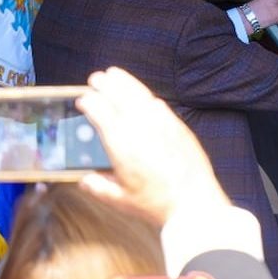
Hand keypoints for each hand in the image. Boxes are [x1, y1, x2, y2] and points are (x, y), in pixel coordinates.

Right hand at [77, 67, 228, 224]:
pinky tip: (143, 95)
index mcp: (123, 146)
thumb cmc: (155, 204)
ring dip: (127, 83)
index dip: (91, 103)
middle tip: (96, 78)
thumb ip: (98, 187)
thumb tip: (85, 179)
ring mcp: (163, 126)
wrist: (193, 202)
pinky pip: (160, 105)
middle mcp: (142, 130)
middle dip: (107, 85)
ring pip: (142, 96)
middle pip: (121, 98)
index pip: (102, 115)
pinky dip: (147, 96)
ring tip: (115, 74)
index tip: (83, 99)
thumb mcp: (120, 200)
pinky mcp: (179, 128)